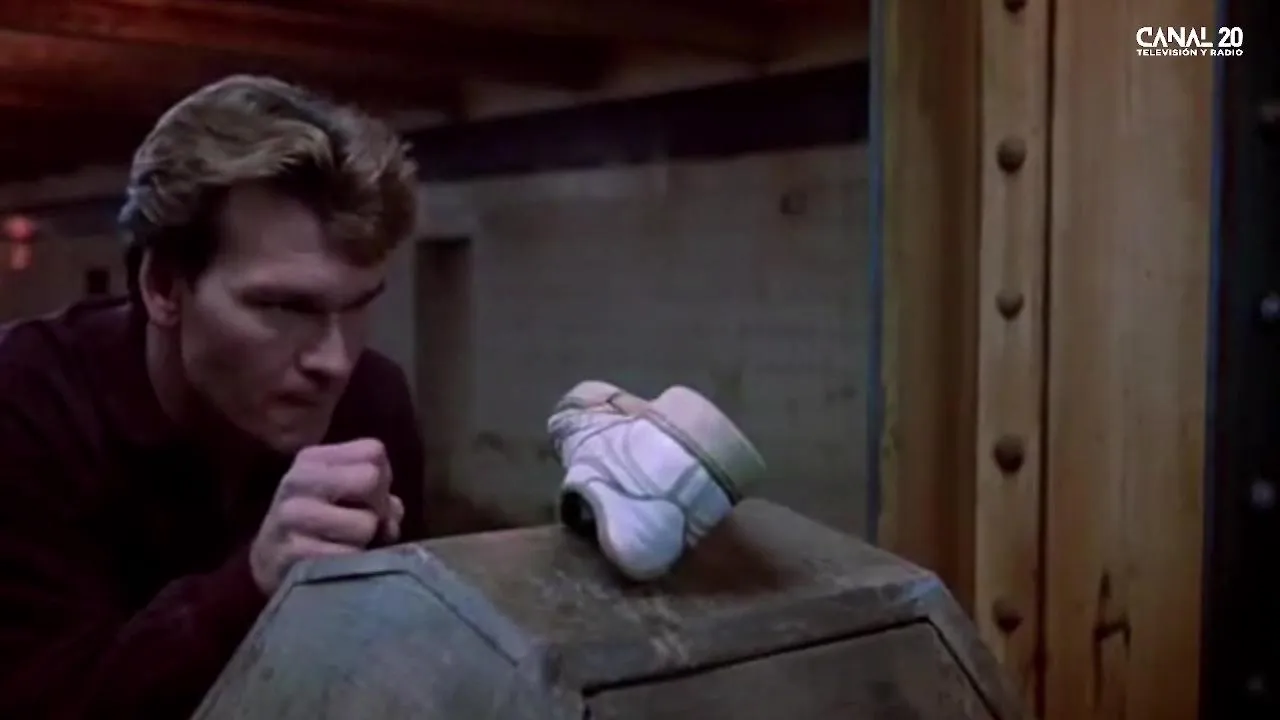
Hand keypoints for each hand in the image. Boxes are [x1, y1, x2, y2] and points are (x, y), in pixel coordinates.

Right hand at [249, 438, 401, 594]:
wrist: (269, 565)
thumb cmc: (318, 524)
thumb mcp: (340, 495)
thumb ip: (376, 492)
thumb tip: (393, 512)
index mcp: (313, 459)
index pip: (373, 451)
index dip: (382, 480)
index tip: (366, 500)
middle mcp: (298, 481)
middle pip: (369, 478)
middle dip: (377, 507)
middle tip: (362, 524)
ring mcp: (291, 516)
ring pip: (365, 523)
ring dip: (365, 540)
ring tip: (346, 545)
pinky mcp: (293, 553)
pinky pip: (350, 556)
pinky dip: (352, 564)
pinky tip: (336, 564)